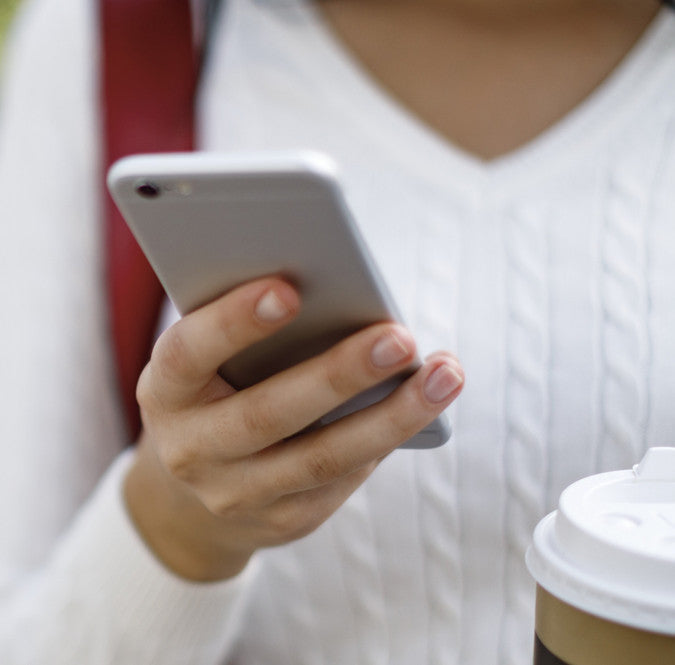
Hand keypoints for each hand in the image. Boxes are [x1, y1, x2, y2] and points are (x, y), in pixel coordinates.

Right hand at [124, 277, 463, 580]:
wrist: (193, 491)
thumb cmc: (216, 392)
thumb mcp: (209, 361)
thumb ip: (249, 332)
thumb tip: (342, 297)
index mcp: (165, 391)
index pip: (189, 353)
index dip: (234, 322)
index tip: (289, 288)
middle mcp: (190, 449)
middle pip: (268, 414)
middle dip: (338, 374)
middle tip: (399, 337)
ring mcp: (235, 495)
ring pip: (321, 458)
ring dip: (391, 415)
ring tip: (444, 374)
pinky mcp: (283, 521)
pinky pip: (341, 480)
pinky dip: (384, 438)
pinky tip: (419, 406)